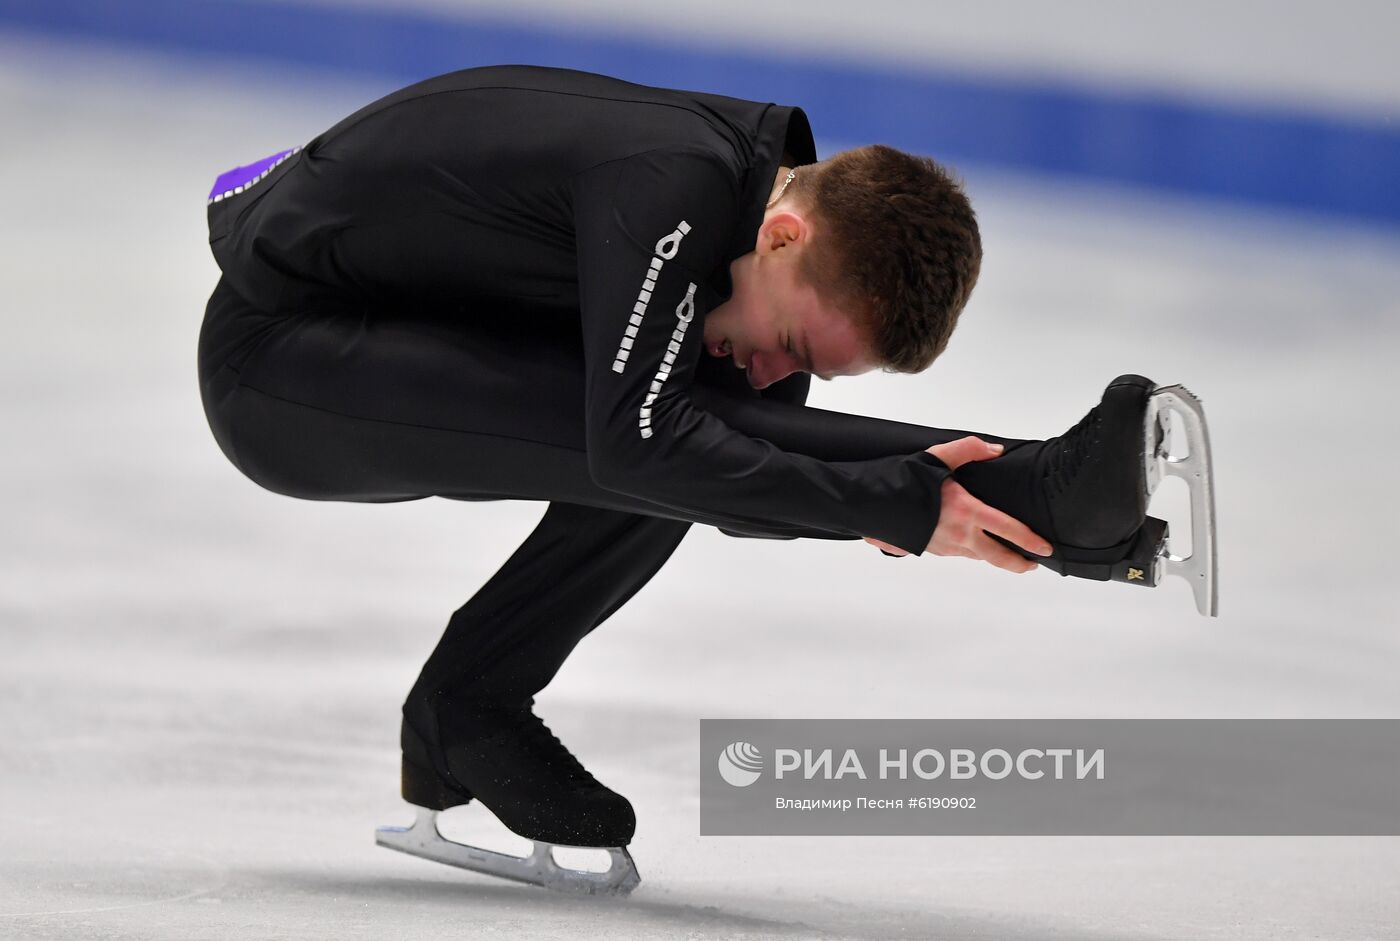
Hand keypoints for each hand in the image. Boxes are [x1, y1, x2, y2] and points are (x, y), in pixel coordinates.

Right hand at [862, 436, 1052, 573]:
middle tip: (1031, 564)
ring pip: (975, 555)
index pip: (1008, 530)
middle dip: (1017, 563)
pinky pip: (955, 552)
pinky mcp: (927, 549)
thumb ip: (969, 450)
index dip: (1030, 541)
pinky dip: (967, 549)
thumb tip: (996, 450)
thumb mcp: (935, 457)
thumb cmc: (898, 480)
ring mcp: (942, 546)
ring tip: (1002, 552)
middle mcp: (958, 535)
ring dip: (990, 555)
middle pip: (996, 557)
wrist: (864, 502)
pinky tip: (966, 542)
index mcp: (966, 513)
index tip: (1045, 549)